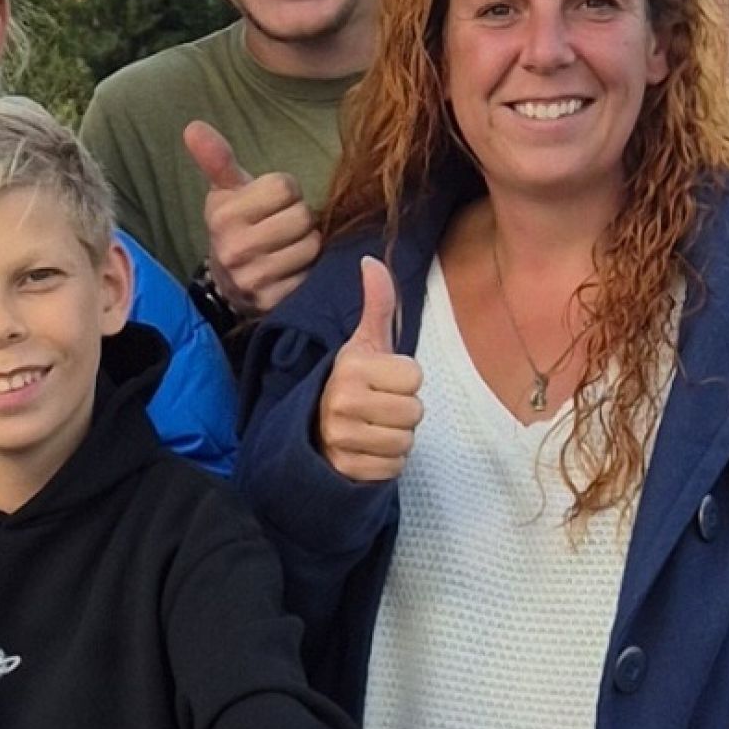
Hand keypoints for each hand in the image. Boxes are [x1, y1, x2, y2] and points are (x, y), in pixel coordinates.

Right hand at [183, 121, 321, 316]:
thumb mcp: (226, 190)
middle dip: (299, 218)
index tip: (272, 203)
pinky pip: (308, 276)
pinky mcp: (270, 302)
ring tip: (288, 246)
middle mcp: (234, 248)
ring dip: (307, 244)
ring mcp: (252, 278)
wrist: (227, 282)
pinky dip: (306, 271)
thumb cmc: (236, 225)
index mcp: (223, 214)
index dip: (286, 191)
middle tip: (284, 226)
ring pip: (310, 246)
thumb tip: (192, 127)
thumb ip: (216, 158)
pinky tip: (291, 269)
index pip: (284, 187)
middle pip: (301, 216)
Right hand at [316, 263, 422, 483]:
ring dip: (396, 439)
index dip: (405, 381)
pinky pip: (392, 468)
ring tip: (374, 430)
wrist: (313, 432)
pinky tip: (368, 452)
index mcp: (351, 366)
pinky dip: (386, 463)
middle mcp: (341, 401)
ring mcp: (341, 438)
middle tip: (378, 409)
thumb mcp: (364, 344)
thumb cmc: (352, 384)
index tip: (382, 383)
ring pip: (405, 442)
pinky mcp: (346, 468)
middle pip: (414, 412)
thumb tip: (373, 260)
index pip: (415, 377)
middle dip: (403, 413)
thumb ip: (377, 304)